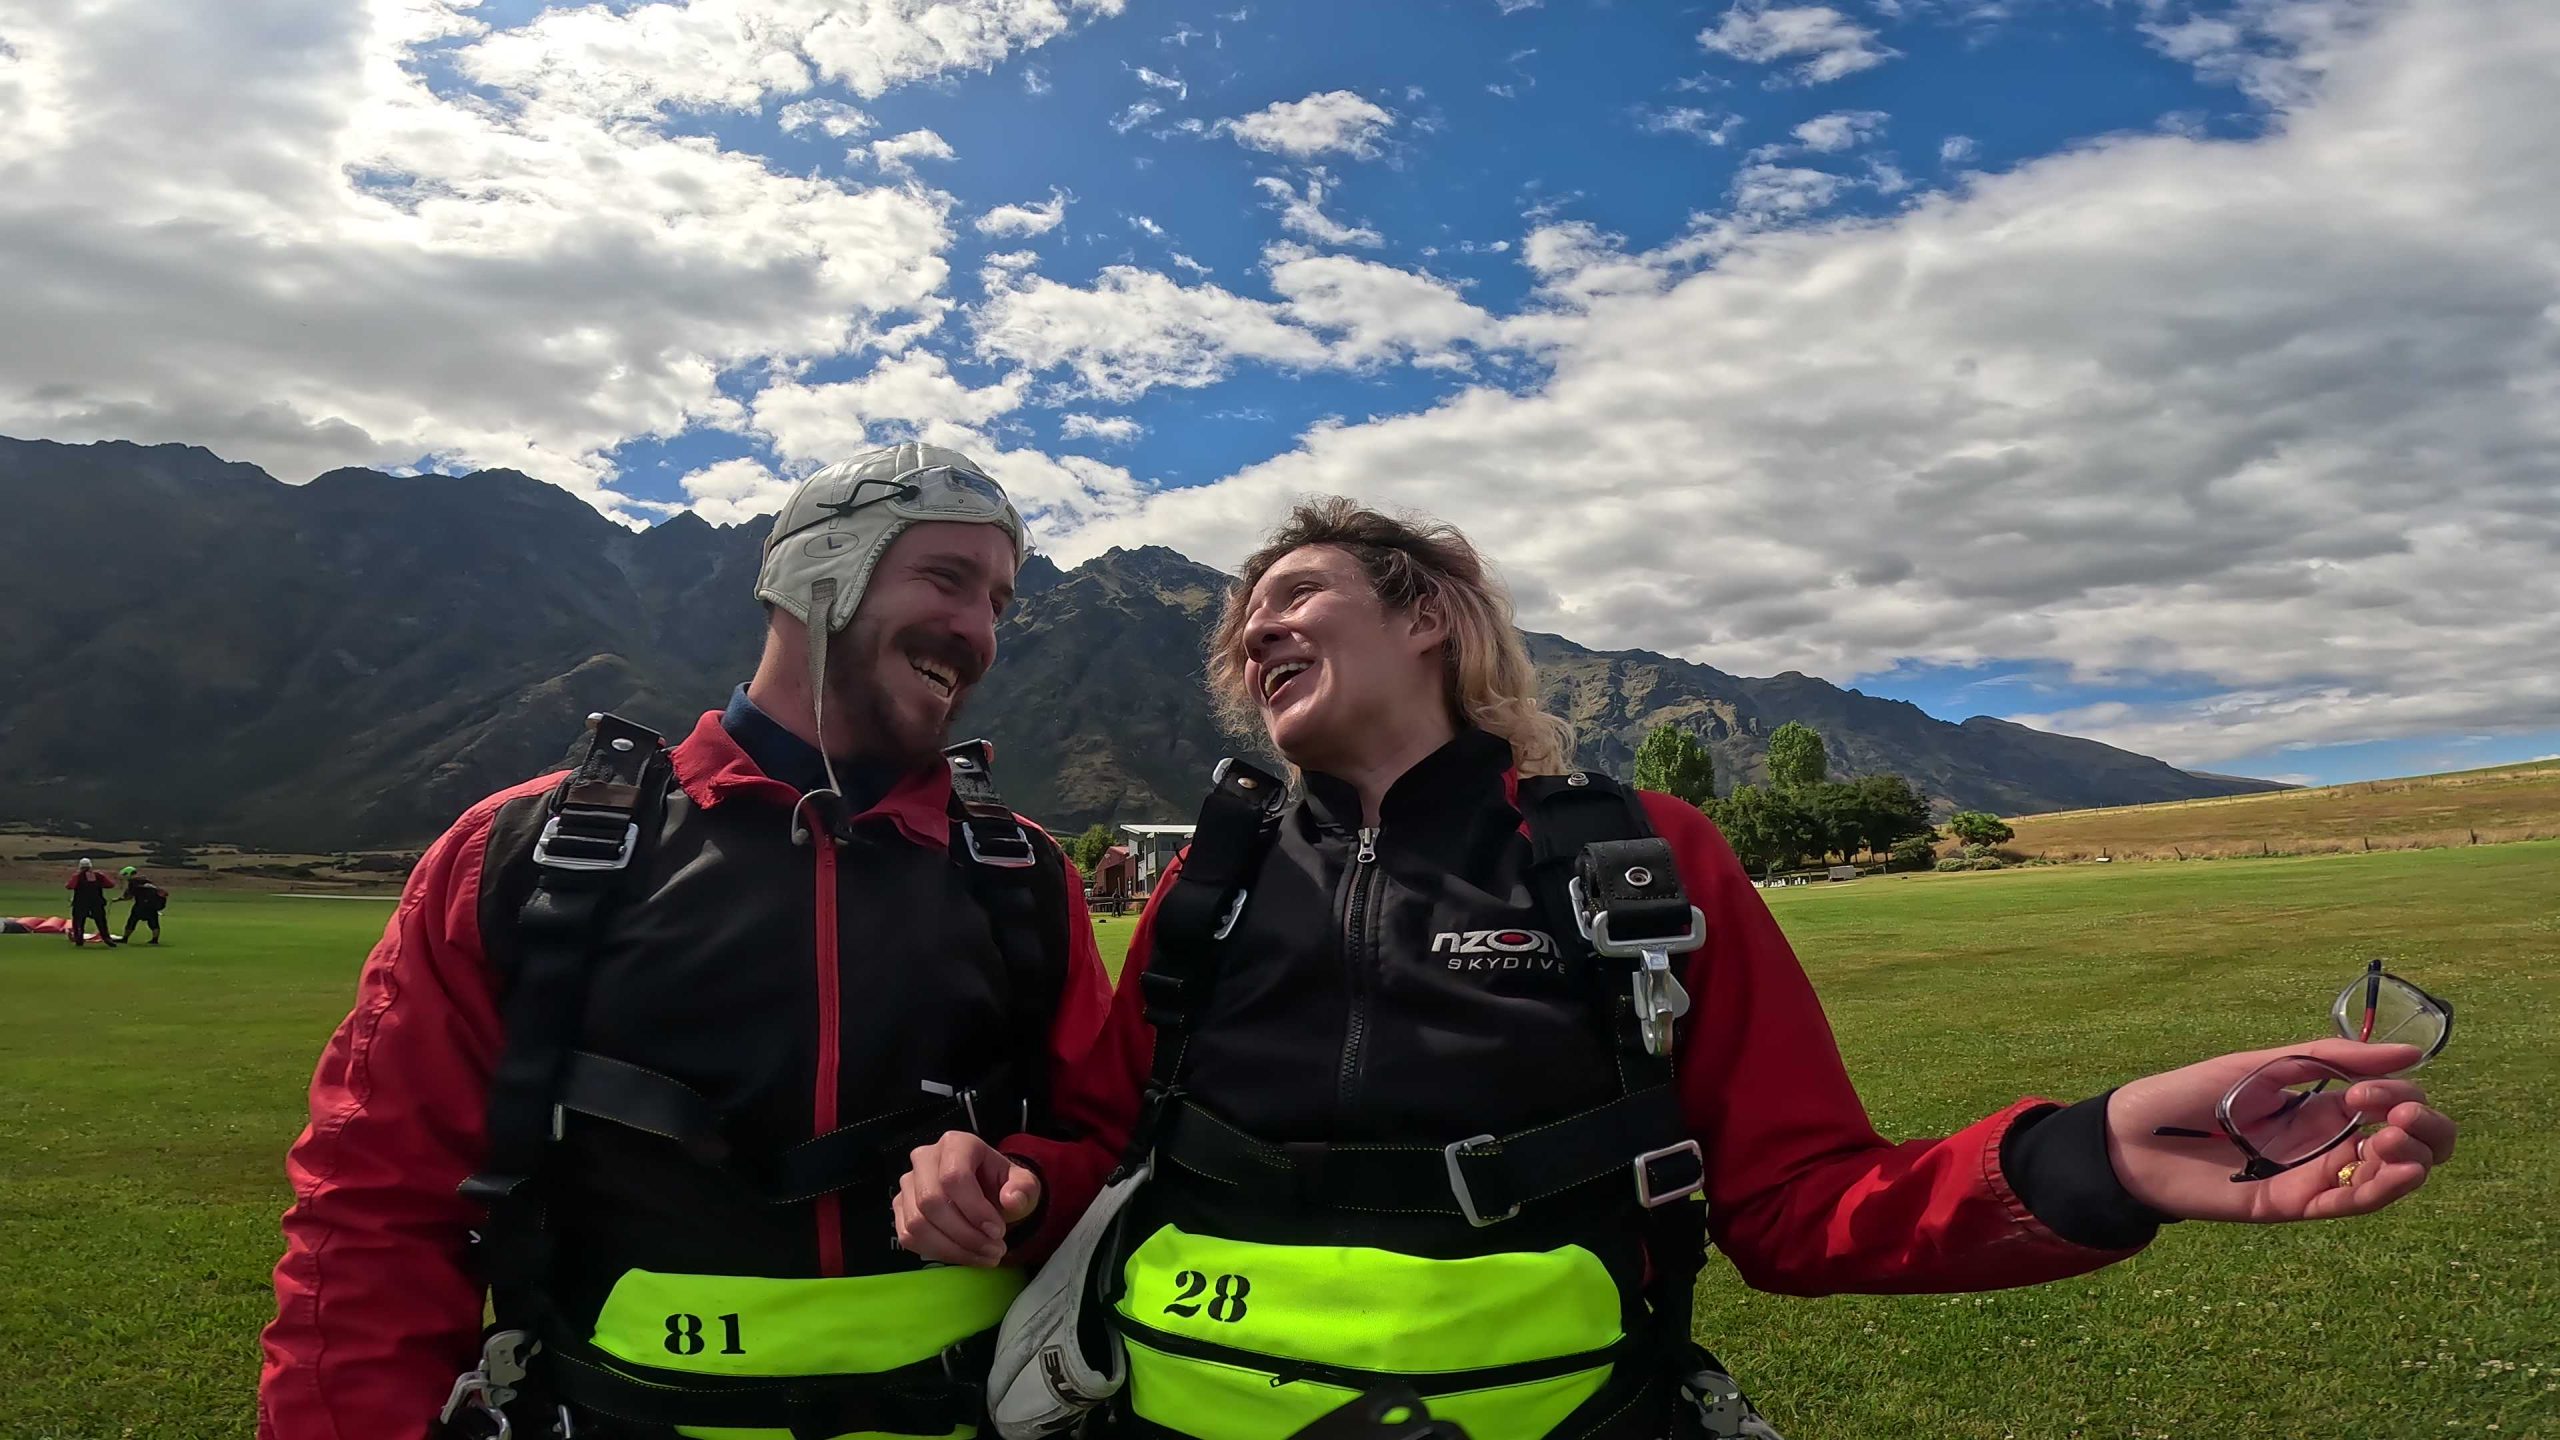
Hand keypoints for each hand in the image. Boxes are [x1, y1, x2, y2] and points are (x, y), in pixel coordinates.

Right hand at [893, 1131, 1041, 1265]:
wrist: (987, 1195)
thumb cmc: (1002, 1186)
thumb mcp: (1023, 1184)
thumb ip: (1024, 1189)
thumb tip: (1011, 1200)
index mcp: (956, 1144)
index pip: (954, 1176)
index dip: (975, 1209)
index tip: (997, 1232)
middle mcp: (925, 1158)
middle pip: (931, 1201)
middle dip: (965, 1234)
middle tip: (993, 1250)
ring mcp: (908, 1183)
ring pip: (917, 1223)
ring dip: (952, 1248)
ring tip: (983, 1256)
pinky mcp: (901, 1207)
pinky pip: (909, 1237)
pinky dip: (938, 1252)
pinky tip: (963, 1254)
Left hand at [2105, 1038, 2455, 1222]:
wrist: (2133, 1138)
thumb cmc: (2190, 1095)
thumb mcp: (2263, 1066)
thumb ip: (2331, 1058)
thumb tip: (2410, 1051)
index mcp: (2324, 1104)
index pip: (2396, 1104)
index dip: (2400, 1095)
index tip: (2365, 1088)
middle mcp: (2328, 1140)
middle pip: (2411, 1145)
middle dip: (2427, 1130)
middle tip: (2401, 1118)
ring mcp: (2314, 1173)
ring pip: (2390, 1177)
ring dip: (2409, 1161)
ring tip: (2390, 1141)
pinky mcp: (2294, 1203)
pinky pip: (2349, 1202)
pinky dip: (2378, 1190)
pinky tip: (2388, 1170)